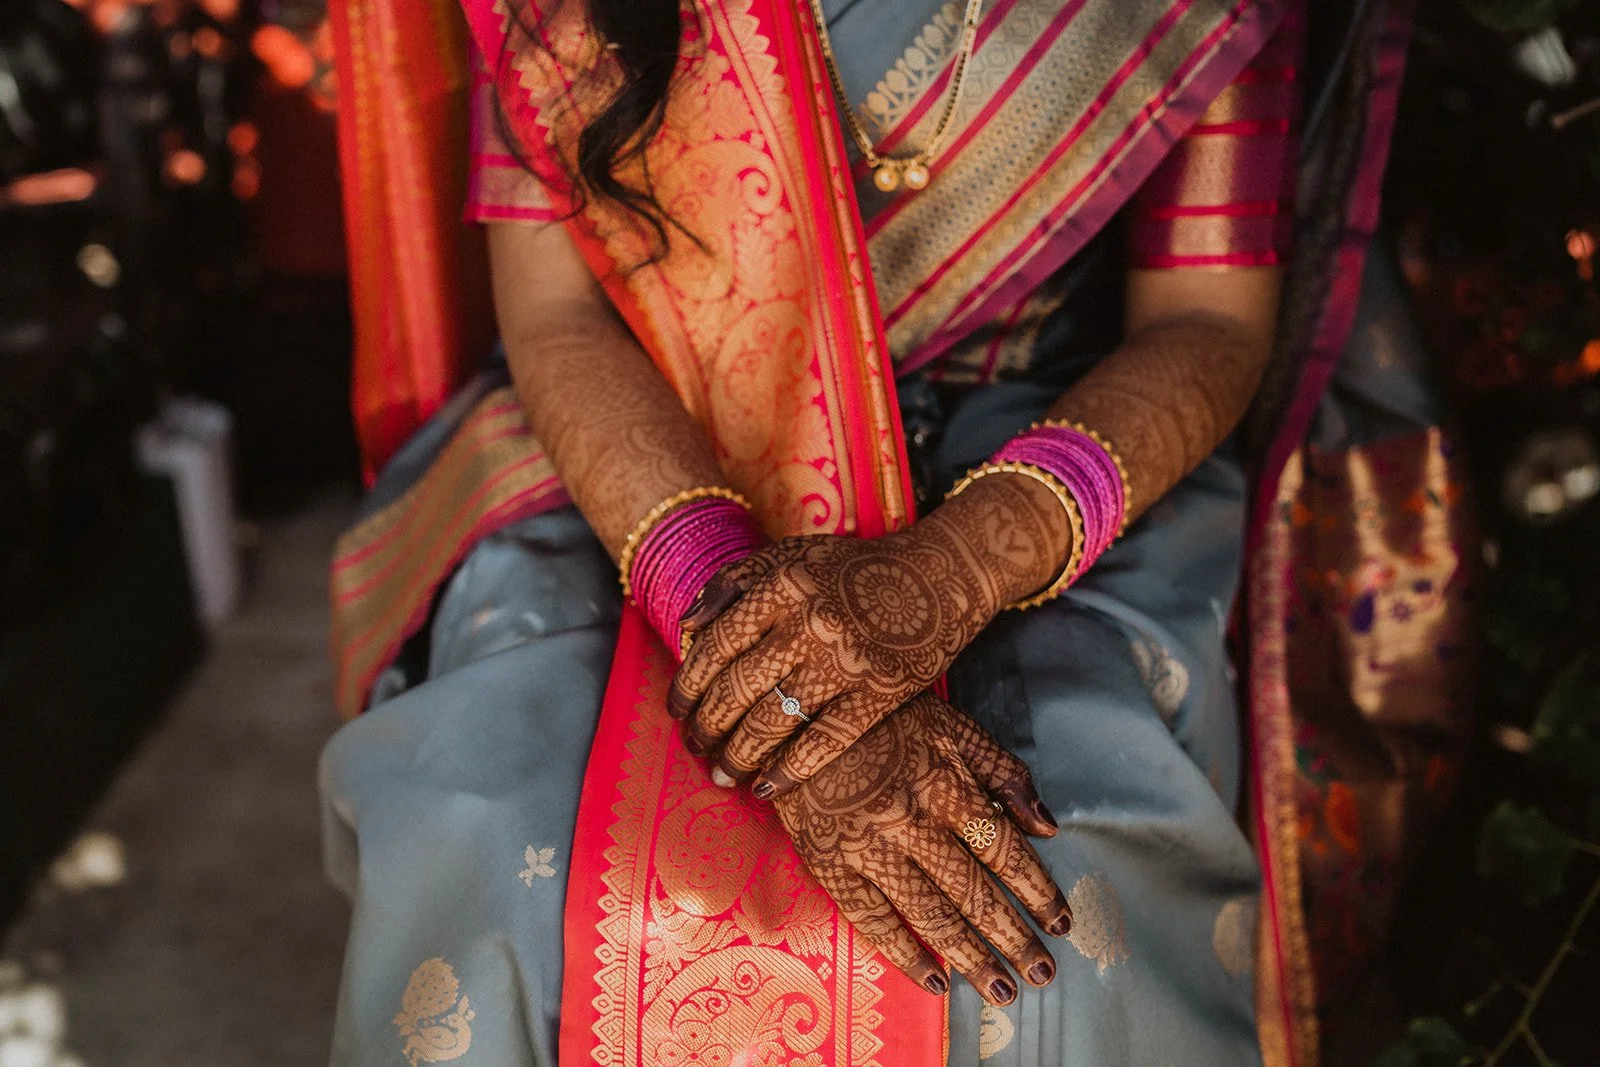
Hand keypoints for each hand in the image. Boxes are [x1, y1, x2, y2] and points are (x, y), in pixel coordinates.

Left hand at [668, 528, 991, 793]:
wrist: (938, 577)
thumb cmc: (854, 568)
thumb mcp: (792, 555)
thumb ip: (734, 582)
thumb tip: (685, 628)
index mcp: (783, 584)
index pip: (717, 644)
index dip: (687, 684)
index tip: (676, 709)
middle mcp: (811, 622)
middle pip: (738, 688)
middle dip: (706, 726)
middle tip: (693, 747)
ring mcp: (846, 660)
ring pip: (773, 721)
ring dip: (737, 756)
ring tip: (721, 775)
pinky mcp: (880, 692)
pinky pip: (825, 742)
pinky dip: (790, 771)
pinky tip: (766, 788)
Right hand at [774, 693, 1070, 1004]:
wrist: (800, 710)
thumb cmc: (883, 714)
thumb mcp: (953, 725)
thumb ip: (1004, 772)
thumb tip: (1048, 826)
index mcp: (949, 788)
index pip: (1006, 852)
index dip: (1037, 891)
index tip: (1062, 922)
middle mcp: (915, 824)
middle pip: (975, 893)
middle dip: (1014, 937)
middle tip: (1043, 974)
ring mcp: (870, 847)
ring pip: (931, 914)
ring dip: (972, 957)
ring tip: (1003, 990)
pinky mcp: (830, 862)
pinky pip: (871, 919)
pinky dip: (904, 955)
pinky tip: (934, 981)